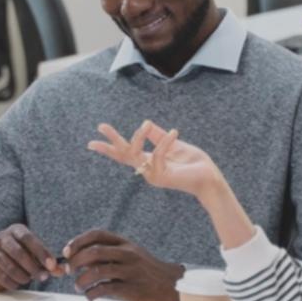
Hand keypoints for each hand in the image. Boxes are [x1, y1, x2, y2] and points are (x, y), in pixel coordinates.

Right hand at [0, 224, 60, 291]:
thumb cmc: (17, 259)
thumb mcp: (33, 257)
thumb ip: (48, 264)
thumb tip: (62, 271)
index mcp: (16, 230)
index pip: (29, 238)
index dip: (41, 252)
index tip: (52, 265)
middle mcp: (1, 237)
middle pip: (18, 252)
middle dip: (33, 267)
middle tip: (43, 277)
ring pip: (9, 265)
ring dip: (23, 276)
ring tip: (28, 280)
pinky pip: (1, 275)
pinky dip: (12, 282)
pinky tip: (17, 284)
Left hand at [62, 230, 182, 300]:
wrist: (172, 284)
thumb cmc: (145, 269)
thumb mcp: (131, 254)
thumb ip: (109, 253)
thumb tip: (79, 257)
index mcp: (125, 243)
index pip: (97, 234)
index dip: (78, 241)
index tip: (66, 251)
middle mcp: (128, 254)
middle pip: (94, 252)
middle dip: (75, 261)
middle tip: (68, 271)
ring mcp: (131, 271)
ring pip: (97, 272)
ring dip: (81, 280)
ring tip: (78, 286)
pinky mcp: (132, 289)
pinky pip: (105, 289)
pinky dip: (92, 293)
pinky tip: (90, 296)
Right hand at [88, 121, 221, 199]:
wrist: (210, 178)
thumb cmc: (194, 163)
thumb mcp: (174, 144)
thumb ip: (159, 136)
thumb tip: (146, 122)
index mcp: (149, 161)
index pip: (124, 154)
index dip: (109, 147)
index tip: (91, 142)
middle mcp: (147, 169)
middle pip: (123, 155)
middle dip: (111, 141)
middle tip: (101, 126)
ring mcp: (153, 175)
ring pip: (136, 154)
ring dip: (139, 137)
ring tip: (145, 124)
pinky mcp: (162, 177)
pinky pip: (158, 155)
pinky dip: (164, 142)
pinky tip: (174, 132)